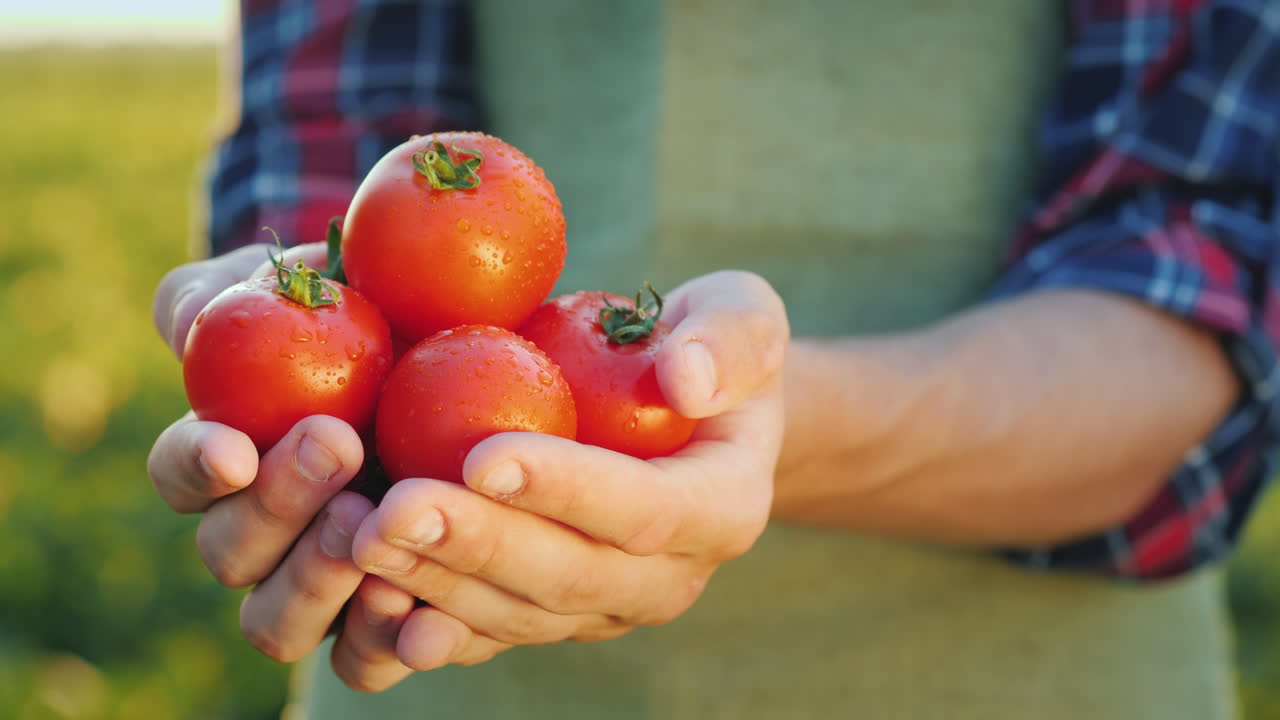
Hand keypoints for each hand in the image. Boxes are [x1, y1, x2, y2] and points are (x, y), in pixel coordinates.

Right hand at [148, 243, 418, 690]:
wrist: (465, 352)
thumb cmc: (366, 307)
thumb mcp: (301, 281)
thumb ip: (231, 297)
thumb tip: (187, 324)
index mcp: (228, 458)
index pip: (182, 472)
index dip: (197, 466)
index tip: (235, 447)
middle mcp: (263, 532)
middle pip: (231, 553)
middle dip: (276, 507)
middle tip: (338, 450)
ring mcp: (321, 582)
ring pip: (278, 623)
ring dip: (316, 585)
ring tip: (377, 531)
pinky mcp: (386, 616)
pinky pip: (365, 660)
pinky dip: (384, 648)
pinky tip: (424, 618)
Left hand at [350, 270, 788, 669]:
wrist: (683, 412)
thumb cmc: (704, 345)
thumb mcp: (743, 316)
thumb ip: (731, 339)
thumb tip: (686, 379)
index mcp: (723, 507)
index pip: (645, 509)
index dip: (567, 490)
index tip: (483, 456)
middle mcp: (668, 577)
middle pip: (569, 578)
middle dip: (478, 548)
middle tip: (394, 512)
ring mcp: (606, 607)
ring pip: (517, 615)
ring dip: (435, 584)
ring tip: (359, 541)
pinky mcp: (552, 615)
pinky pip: (487, 632)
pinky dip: (424, 621)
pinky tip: (366, 595)